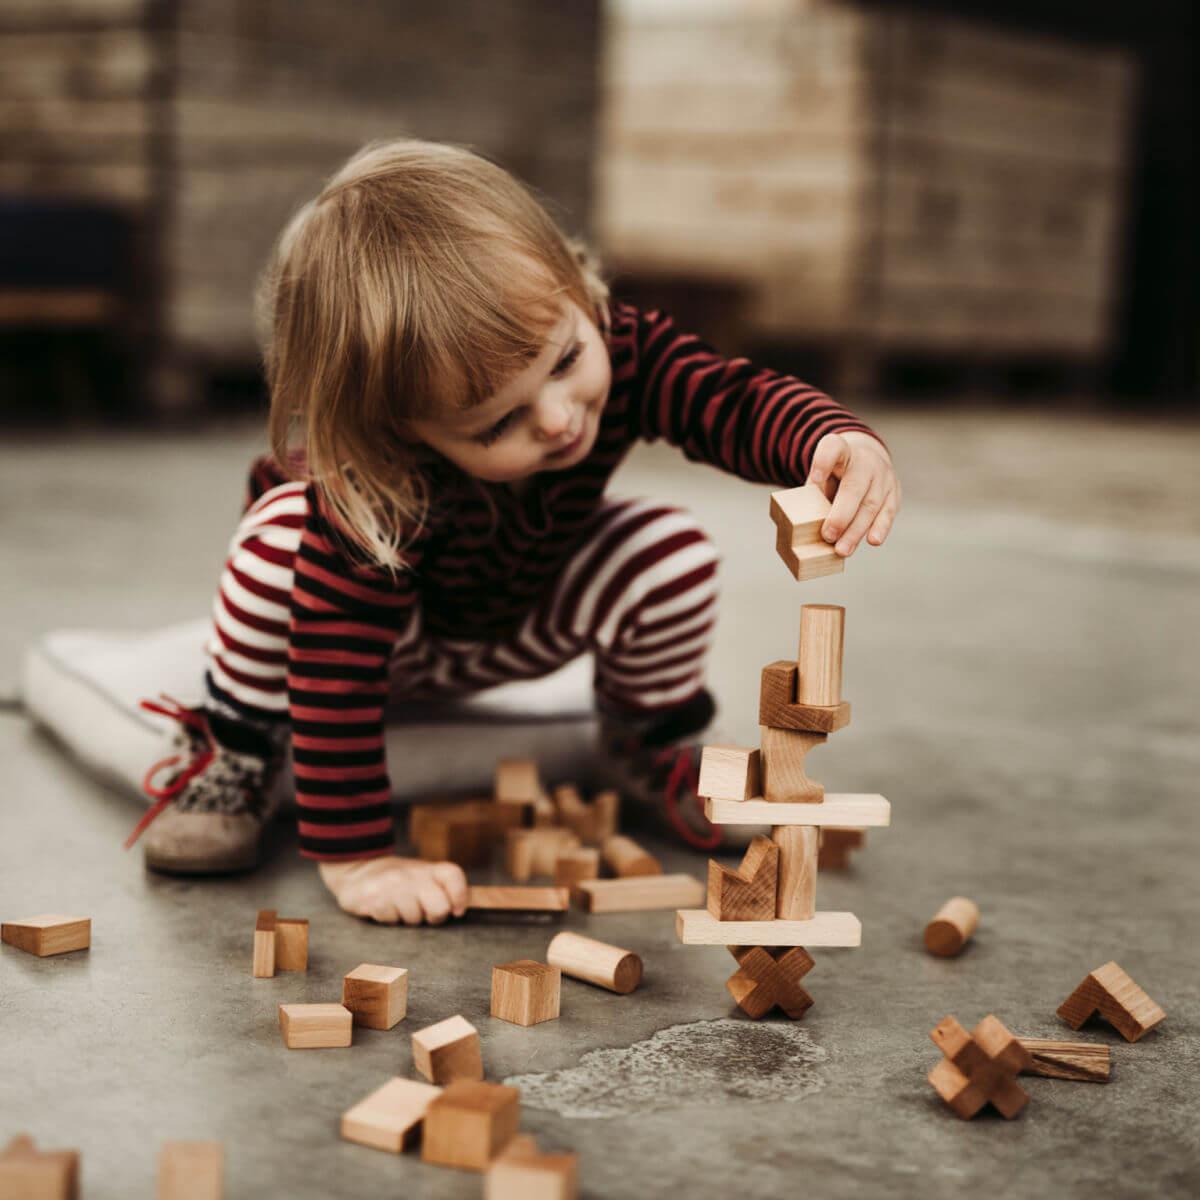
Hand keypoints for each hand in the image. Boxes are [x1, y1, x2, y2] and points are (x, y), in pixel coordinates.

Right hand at [318, 855, 467, 924]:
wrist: (358, 874)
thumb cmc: (398, 882)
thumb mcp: (422, 878)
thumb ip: (440, 890)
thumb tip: (460, 909)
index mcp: (428, 869)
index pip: (453, 875)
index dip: (460, 896)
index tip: (457, 911)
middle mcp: (412, 874)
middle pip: (440, 907)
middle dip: (434, 917)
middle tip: (422, 913)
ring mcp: (393, 885)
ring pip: (414, 918)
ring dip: (406, 919)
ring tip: (398, 907)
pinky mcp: (374, 897)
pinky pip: (391, 920)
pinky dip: (388, 919)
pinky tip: (383, 908)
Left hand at [807, 431, 900, 556]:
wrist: (867, 461)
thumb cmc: (835, 475)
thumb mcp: (822, 476)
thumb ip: (814, 494)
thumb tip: (802, 527)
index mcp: (841, 450)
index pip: (832, 448)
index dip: (823, 462)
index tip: (815, 479)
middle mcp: (865, 461)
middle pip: (854, 487)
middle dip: (841, 515)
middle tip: (828, 536)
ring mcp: (883, 475)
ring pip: (871, 504)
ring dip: (856, 531)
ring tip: (842, 550)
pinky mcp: (894, 492)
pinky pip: (888, 511)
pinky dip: (880, 527)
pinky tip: (873, 540)